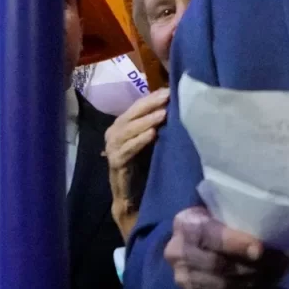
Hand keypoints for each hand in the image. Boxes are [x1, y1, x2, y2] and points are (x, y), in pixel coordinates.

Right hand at [105, 89, 168, 241]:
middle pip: (130, 115)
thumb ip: (158, 124)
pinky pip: (125, 150)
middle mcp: (114, 134)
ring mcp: (111, 149)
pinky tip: (151, 134)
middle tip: (166, 98)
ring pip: (126, 131)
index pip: (137, 106)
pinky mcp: (115, 164)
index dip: (152, 97)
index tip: (170, 91)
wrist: (135, 198)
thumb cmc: (146, 166)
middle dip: (149, 105)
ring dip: (144, 122)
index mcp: (123, 125)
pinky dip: (138, 141)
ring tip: (161, 115)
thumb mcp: (153, 141)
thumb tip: (176, 102)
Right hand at [163, 207, 288, 288]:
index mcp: (186, 224)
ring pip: (224, 287)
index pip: (208, 235)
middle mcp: (178, 254)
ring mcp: (185, 280)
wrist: (199, 245)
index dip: (234, 243)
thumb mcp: (224, 210)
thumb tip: (271, 226)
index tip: (260, 249)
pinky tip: (267, 286)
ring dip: (256, 283)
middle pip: (217, 266)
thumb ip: (239, 216)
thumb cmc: (219, 222)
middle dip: (253, 266)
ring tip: (279, 273)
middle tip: (281, 262)